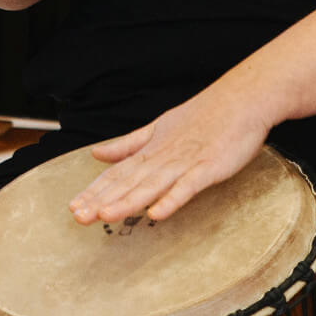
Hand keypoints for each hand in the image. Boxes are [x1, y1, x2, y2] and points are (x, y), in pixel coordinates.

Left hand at [67, 82, 277, 223]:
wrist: (241, 99)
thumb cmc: (204, 115)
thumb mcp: (159, 128)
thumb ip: (128, 144)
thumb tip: (97, 152)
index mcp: (151, 149)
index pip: (117, 173)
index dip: (95, 191)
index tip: (74, 207)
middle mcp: (163, 157)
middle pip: (128, 182)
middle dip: (102, 200)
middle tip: (78, 216)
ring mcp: (185, 162)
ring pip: (151, 185)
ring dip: (128, 201)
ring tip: (105, 216)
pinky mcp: (208, 168)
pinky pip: (187, 187)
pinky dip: (171, 199)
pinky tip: (156, 214)